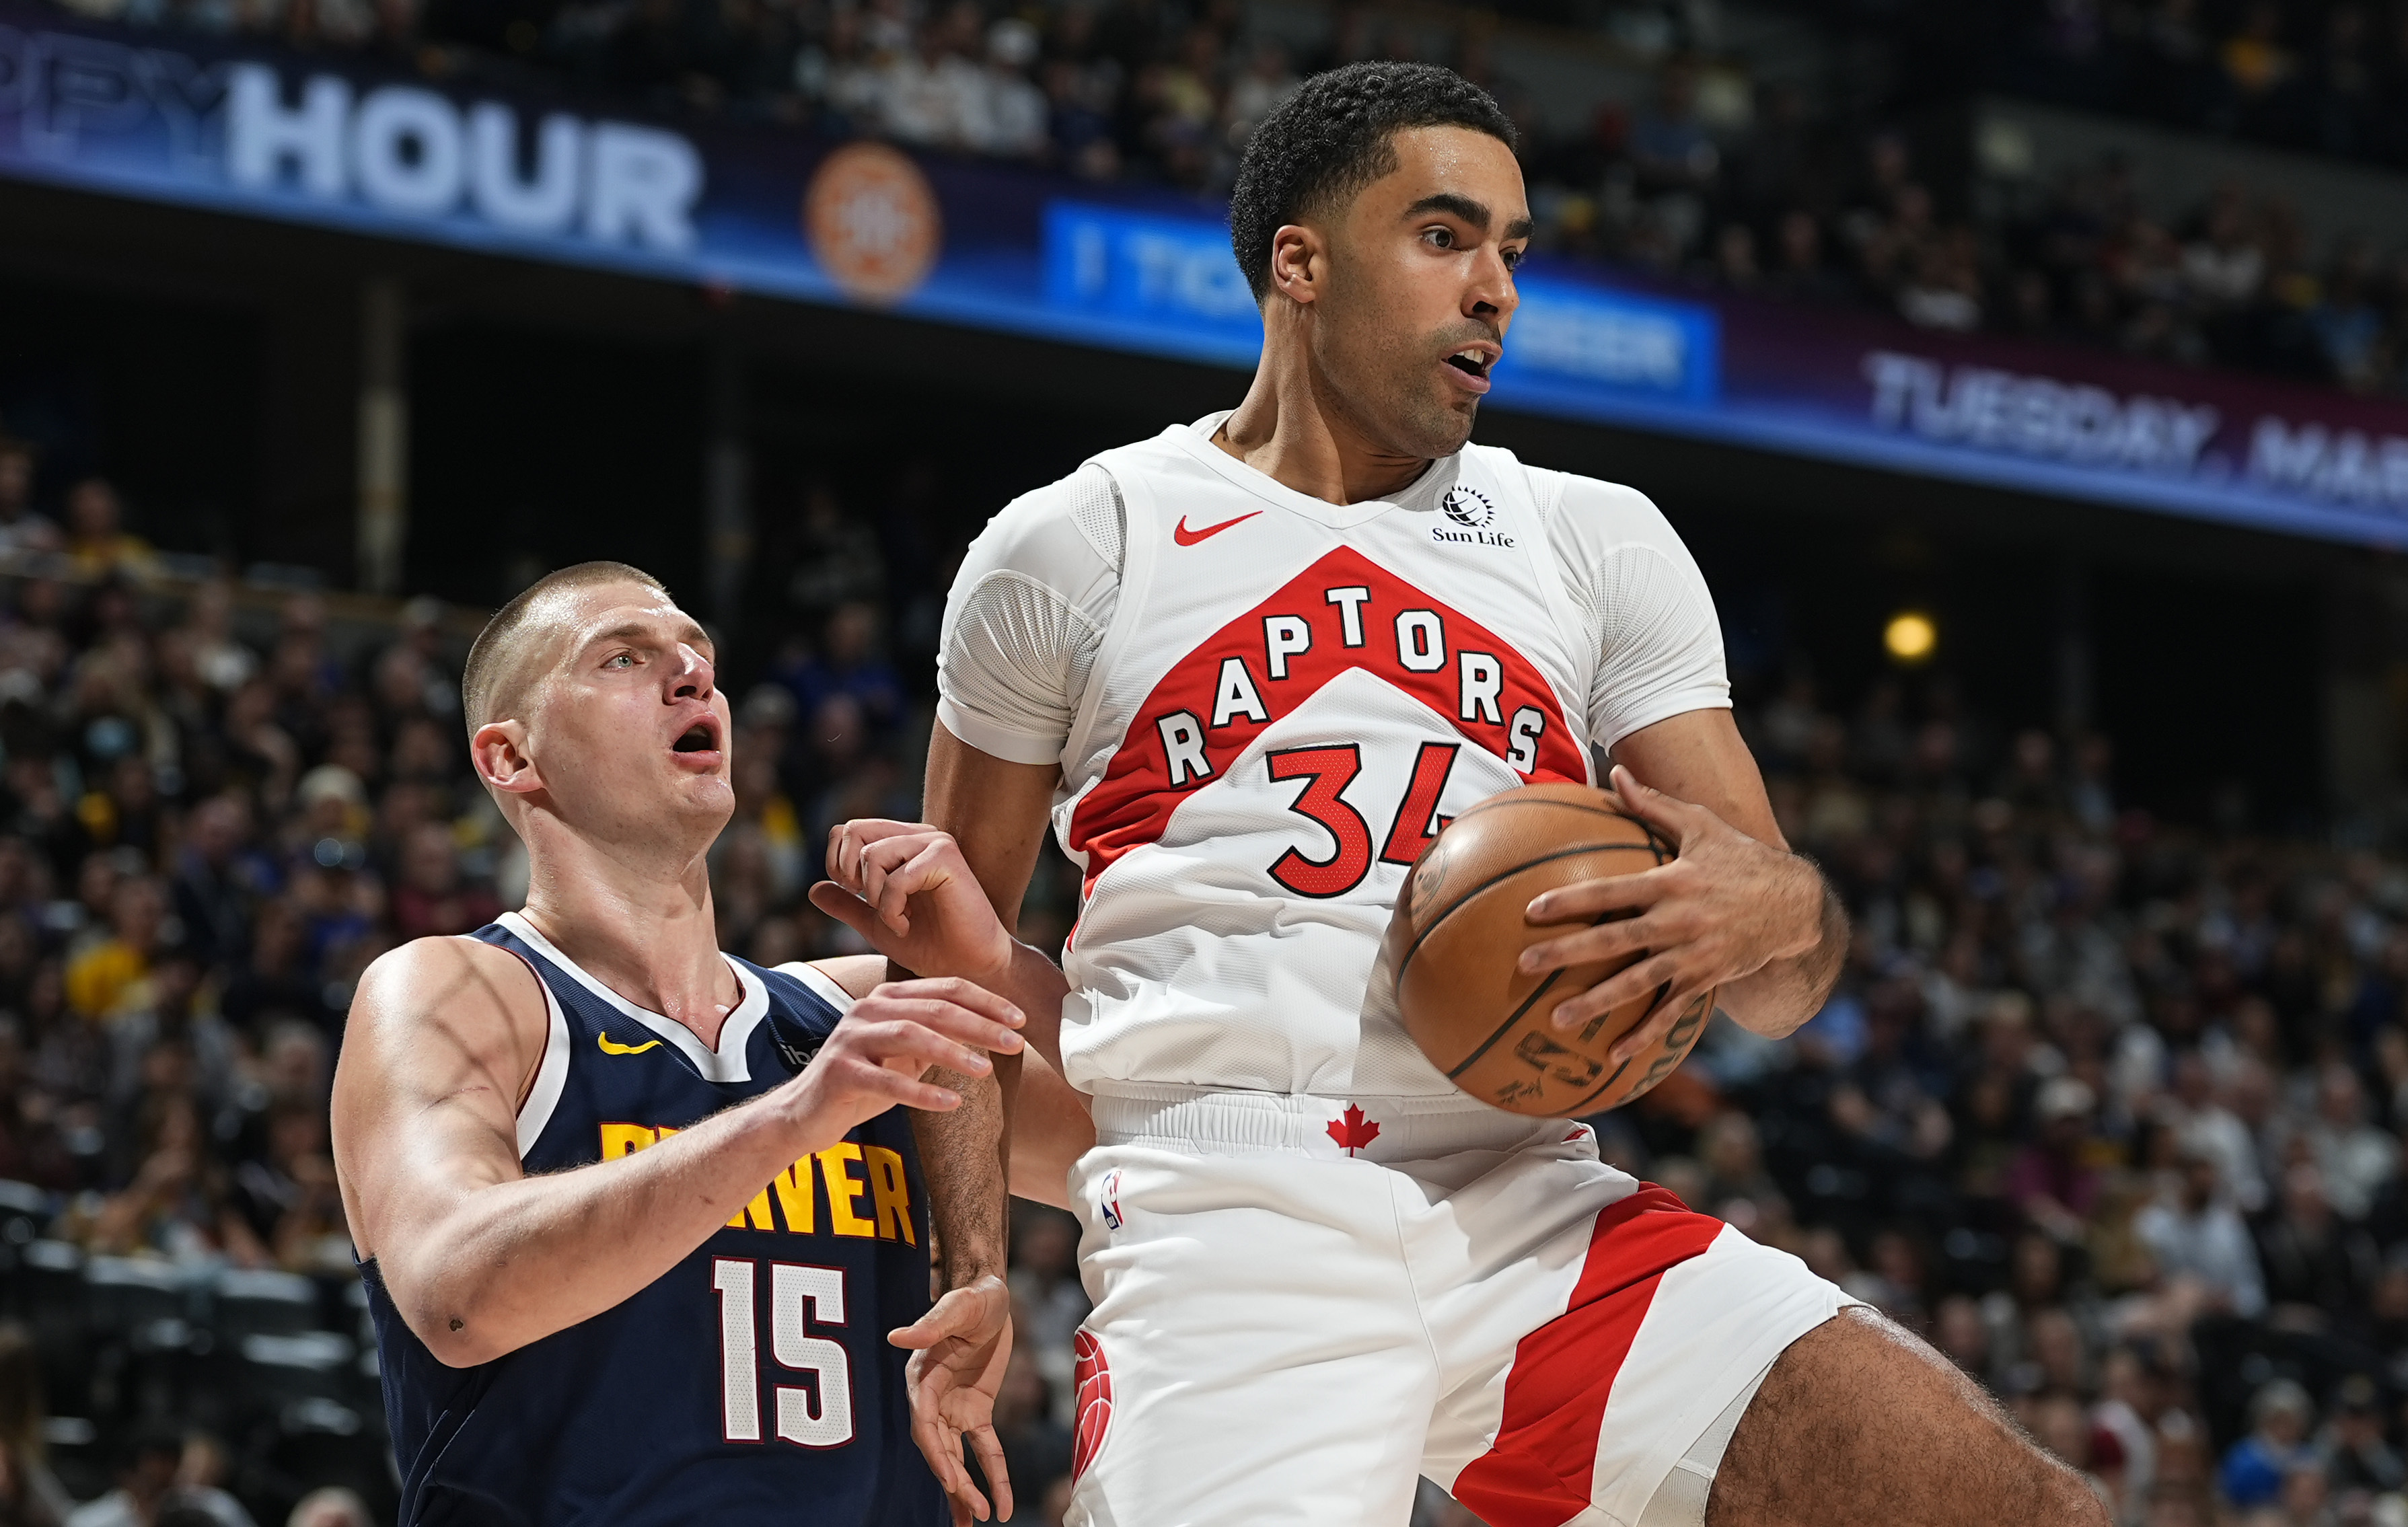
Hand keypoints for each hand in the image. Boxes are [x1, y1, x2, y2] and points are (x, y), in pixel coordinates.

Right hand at [786, 977, 1024, 1141]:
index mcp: (888, 999)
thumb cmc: (864, 1082)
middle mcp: (868, 1010)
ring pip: (910, 1035)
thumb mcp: (905, 1055)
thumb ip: (937, 1038)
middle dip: (980, 1024)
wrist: (805, 1113)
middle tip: (1016, 1042)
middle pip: (934, 1009)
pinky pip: (886, 1081)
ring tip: (986, 1069)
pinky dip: (921, 1091)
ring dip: (953, 1052)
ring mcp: (851, 1039)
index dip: (986, 1002)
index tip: (1020, 1019)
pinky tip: (952, 1102)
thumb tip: (991, 1032)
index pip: (945, 990)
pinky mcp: (840, 1072)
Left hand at [813, 821, 1015, 983]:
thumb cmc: (930, 946)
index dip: (838, 864)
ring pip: (872, 854)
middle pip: (853, 830)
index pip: (847, 830)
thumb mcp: (876, 924)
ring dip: (875, 897)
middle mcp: (918, 836)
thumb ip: (847, 905)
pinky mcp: (946, 858)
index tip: (857, 897)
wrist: (966, 968)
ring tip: (896, 920)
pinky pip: (897, 877)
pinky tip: (905, 926)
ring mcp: (934, 843)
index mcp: (902, 843)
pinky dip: (891, 909)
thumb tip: (813, 889)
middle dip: (849, 874)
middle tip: (870, 904)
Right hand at [890, 1274, 1014, 1524]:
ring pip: (956, 1458)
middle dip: (953, 1482)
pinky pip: (984, 1450)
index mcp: (922, 1378)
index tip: (951, 1479)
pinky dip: (993, 1476)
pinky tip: (1001, 1504)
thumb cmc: (972, 1298)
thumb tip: (898, 1336)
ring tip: (976, 1520)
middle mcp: (932, 1400)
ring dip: (964, 1491)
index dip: (935, 1453)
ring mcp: (953, 1410)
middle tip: (973, 1512)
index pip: (925, 1424)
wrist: (990, 1294)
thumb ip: (932, 1325)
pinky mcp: (976, 1413)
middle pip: (939, 1449)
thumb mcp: (958, 1307)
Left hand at [1517, 764, 1826, 1059]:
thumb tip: (1616, 772)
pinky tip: (1613, 1055)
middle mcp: (1679, 920)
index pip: (1611, 890)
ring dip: (1597, 1003)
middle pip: (1615, 940)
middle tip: (1526, 964)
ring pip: (1638, 983)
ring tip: (1557, 1018)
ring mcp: (1693, 954)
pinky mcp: (1707, 980)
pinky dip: (1645, 1033)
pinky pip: (1672, 1011)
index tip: (1533, 908)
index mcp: (1671, 881)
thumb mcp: (1702, 825)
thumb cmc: (1740, 858)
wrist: (1794, 904)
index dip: (1573, 899)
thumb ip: (1654, 804)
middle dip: (1568, 953)